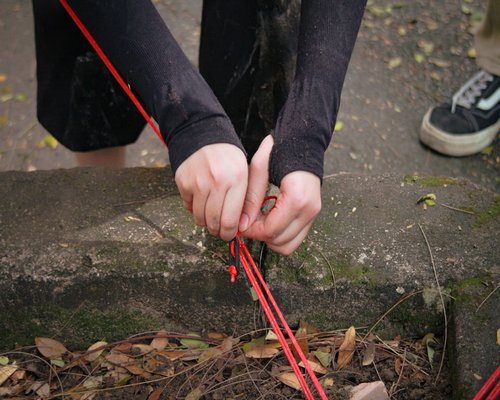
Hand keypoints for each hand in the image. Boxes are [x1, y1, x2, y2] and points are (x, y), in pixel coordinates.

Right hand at [175, 143, 247, 240]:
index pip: (230, 219)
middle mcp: (217, 181)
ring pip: (199, 218)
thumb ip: (248, 200)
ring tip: (211, 215)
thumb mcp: (247, 174)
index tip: (229, 234)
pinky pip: (188, 207)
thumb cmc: (229, 158)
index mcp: (237, 179)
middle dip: (217, 231)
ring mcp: (197, 181)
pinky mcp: (183, 181)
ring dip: (205, 222)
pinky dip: (194, 208)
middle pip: (213, 222)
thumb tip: (242, 227)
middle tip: (220, 229)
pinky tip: (202, 200)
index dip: (229, 232)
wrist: (204, 136)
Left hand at [239, 135, 321, 254]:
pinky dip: (280, 235)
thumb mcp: (259, 169)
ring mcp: (313, 214)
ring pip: (288, 245)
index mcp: (297, 199)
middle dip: (260, 235)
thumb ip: (251, 198)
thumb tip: (243, 224)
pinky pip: (295, 238)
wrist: (302, 142)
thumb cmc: (281, 151)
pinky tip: (270, 220)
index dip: (252, 231)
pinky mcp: (313, 215)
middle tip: (248, 222)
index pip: (270, 230)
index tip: (241, 224)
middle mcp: (309, 210)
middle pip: (279, 241)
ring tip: (259, 221)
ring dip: (270, 238)